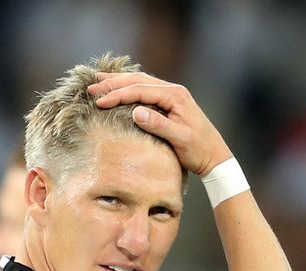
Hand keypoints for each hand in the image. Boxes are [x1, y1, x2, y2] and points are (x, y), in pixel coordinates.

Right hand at [87, 72, 231, 176]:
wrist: (214, 156)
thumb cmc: (198, 150)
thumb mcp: (179, 139)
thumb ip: (159, 124)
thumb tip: (136, 112)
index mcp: (175, 96)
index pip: (140, 90)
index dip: (118, 94)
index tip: (99, 101)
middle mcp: (173, 90)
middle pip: (137, 80)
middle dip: (113, 83)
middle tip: (91, 87)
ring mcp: (171, 95)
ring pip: (140, 81)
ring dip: (118, 82)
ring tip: (98, 82)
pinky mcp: (169, 103)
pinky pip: (145, 89)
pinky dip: (128, 88)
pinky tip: (118, 89)